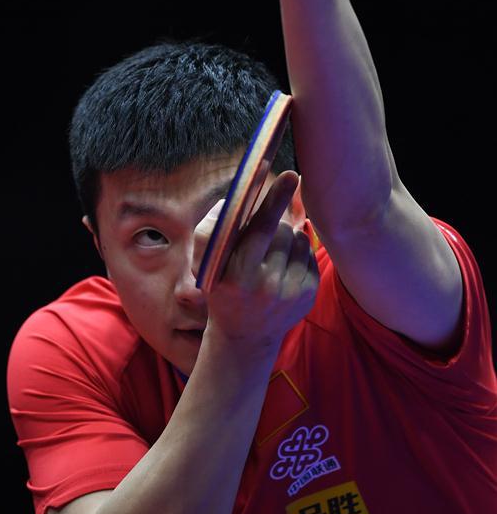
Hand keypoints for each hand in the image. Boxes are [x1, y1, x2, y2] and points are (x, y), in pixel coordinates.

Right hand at [193, 171, 319, 361]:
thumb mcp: (204, 264)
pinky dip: (296, 252)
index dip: (275, 199)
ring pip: (297, 238)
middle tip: (268, 222)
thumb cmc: (220, 288)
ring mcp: (290, 292)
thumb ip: (211, 229)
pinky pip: (308, 253)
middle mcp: (266, 286)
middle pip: (280, 229)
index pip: (261, 229)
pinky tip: (281, 267)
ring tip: (269, 255)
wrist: (245, 337)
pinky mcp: (308, 295)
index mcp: (236, 276)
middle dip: (273, 221)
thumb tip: (234, 199)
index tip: (291, 176)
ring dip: (284, 237)